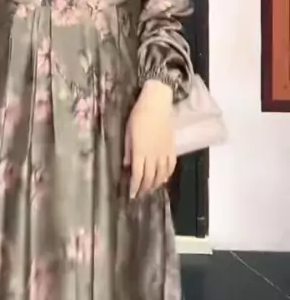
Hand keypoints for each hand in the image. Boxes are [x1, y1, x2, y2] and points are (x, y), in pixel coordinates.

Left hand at [123, 80, 175, 198]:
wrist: (156, 105)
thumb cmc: (138, 116)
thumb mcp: (127, 132)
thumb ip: (128, 150)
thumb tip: (126, 166)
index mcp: (140, 152)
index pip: (138, 175)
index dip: (135, 187)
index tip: (132, 194)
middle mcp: (153, 156)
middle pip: (150, 178)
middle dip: (145, 188)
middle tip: (140, 194)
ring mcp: (164, 153)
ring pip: (161, 175)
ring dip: (156, 184)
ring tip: (151, 189)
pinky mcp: (172, 148)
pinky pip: (171, 166)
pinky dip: (167, 175)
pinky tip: (164, 179)